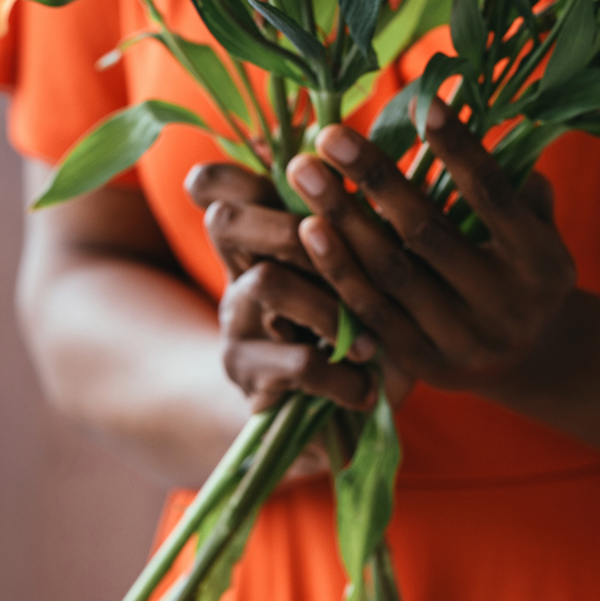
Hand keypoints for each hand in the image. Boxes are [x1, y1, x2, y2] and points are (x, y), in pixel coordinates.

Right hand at [185, 163, 406, 415]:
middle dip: (290, 227)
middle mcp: (236, 273)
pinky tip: (366, 389)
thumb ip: (362, 231)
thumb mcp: (361, 278)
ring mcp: (235, 326)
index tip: (296, 175)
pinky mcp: (246, 378)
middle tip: (349, 255)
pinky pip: (297, 362)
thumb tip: (385, 174)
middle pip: (226, 220)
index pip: (215, 185)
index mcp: (264, 239)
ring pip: (267, 281)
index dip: (237, 173)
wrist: (318, 428)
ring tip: (370, 344)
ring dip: (330, 310)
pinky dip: (342, 377)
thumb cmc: (356, 334)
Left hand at [287, 99, 574, 397]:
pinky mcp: (425, 366)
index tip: (422, 102)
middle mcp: (506, 306)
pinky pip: (372, 314)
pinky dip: (339, 270)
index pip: (493, 196)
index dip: (459, 150)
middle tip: (329, 134)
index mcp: (543, 262)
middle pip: (429, 233)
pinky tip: (310, 229)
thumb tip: (471, 126)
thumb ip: (515, 182)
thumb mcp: (540, 226)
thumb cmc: (524, 265)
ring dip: (343, 219)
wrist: (531, 357)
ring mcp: (464, 342)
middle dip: (375, 178)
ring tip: (305, 172)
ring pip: (392, 274)